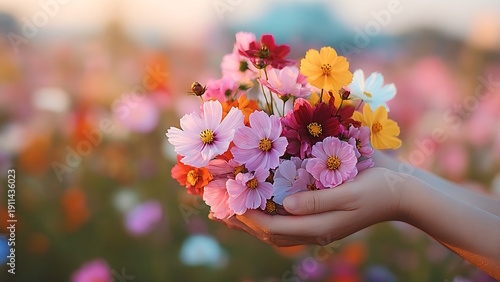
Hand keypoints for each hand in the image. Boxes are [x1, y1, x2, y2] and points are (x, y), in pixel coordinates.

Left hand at [210, 167, 408, 245]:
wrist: (402, 192)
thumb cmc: (377, 188)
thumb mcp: (348, 192)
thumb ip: (316, 201)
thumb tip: (284, 205)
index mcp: (319, 227)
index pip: (274, 227)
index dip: (249, 217)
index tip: (227, 204)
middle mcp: (315, 230)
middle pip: (270, 233)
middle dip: (243, 223)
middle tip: (218, 210)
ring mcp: (318, 226)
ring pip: (277, 231)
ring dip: (252, 223)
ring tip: (230, 212)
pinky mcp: (322, 216)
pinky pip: (288, 223)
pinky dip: (268, 217)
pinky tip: (261, 206)